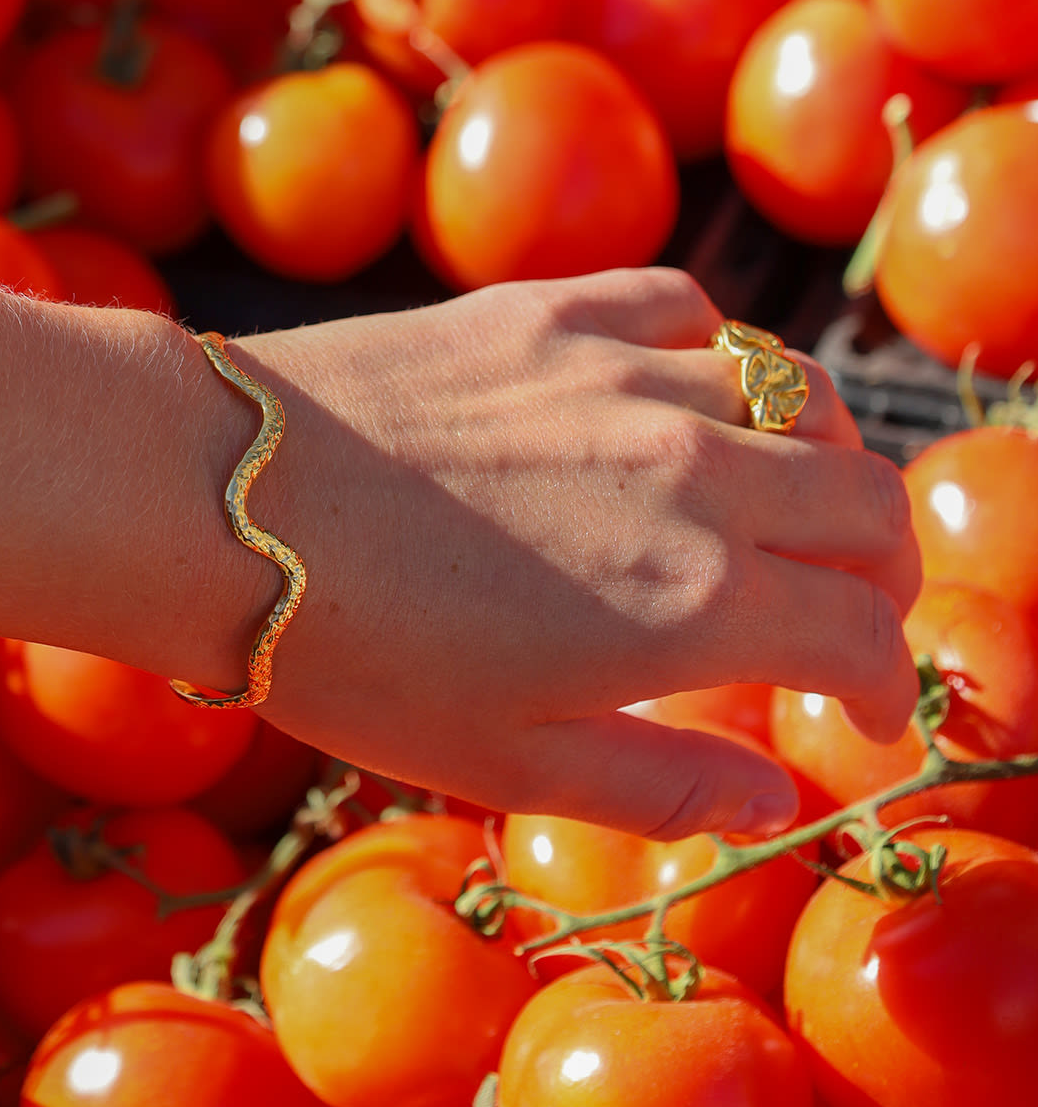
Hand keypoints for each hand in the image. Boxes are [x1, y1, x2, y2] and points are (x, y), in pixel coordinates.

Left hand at [230, 267, 920, 838]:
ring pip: (795, 395)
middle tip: (848, 611)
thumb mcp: (505, 763)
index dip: (886, 685)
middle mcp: (691, 472)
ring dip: (820, 461)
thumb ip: (660, 785)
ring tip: (783, 504)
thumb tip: (772, 798)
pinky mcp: (554, 311)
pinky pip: (688, 308)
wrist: (220, 501)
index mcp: (692, 600)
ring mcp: (625, 375)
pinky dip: (720, 355)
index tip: (862, 711)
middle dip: (882, 572)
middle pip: (867, 503)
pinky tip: (688, 391)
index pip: (862, 634)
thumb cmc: (352, 651)